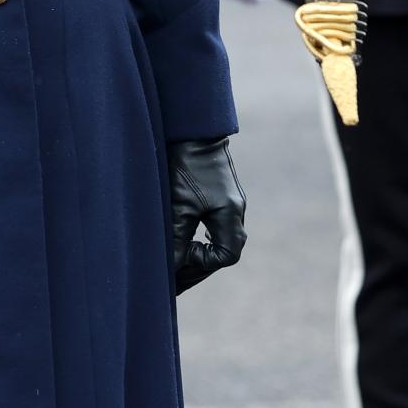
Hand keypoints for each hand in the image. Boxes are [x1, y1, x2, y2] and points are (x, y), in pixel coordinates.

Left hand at [168, 137, 246, 294]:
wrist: (193, 127)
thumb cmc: (186, 163)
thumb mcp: (179, 204)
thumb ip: (178, 238)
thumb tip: (172, 267)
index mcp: (231, 214)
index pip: (226, 257)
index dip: (203, 263)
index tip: (182, 255)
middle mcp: (236, 209)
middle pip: (224, 251)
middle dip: (198, 265)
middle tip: (174, 280)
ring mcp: (230, 200)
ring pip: (220, 237)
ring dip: (199, 252)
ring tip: (177, 264)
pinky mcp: (220, 192)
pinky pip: (216, 223)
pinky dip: (201, 236)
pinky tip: (187, 239)